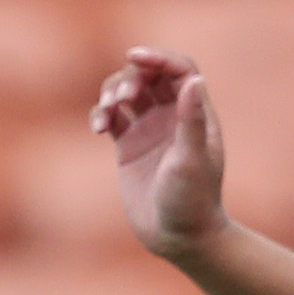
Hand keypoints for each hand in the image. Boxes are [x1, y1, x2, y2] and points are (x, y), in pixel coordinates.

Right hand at [92, 46, 226, 259]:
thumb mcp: (192, 160)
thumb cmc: (192, 200)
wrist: (178, 237)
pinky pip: (111, 117)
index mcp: (195, 113)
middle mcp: (172, 116)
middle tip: (121, 96)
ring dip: (111, 92)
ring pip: (126, 93)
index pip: (179, 70)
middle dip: (130, 76)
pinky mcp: (128, 146)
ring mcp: (149, 130)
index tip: (135, 56)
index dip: (158, 57)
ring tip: (106, 112)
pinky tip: (98, 127)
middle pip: (149, 76)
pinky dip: (100, 114)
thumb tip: (194, 79)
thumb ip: (191, 120)